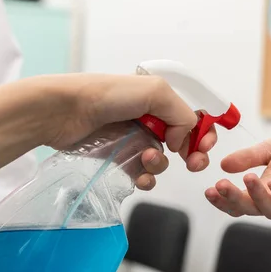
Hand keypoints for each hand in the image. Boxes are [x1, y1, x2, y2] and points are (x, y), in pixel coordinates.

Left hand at [38, 74, 216, 189]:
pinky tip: (139, 178)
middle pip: (185, 143)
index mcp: (162, 100)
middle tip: (193, 163)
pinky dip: (146, 179)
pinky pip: (143, 175)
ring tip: (146, 159)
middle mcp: (151, 119)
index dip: (205, 133)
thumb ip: (182, 114)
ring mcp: (135, 140)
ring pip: (163, 161)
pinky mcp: (120, 159)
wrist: (65, 112)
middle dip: (194, 155)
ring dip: (160, 165)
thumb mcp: (155, 92)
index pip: (194, 118)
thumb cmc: (107, 96)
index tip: (204, 146)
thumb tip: (182, 140)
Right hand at [205, 132, 270, 218]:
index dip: (223, 200)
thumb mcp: (270, 149)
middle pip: (250, 209)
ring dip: (256, 197)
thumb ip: (248, 157)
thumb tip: (222, 164)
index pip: (239, 202)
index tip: (208, 190)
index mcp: (263, 190)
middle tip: (219, 186)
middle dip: (233, 199)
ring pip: (270, 211)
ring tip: (247, 178)